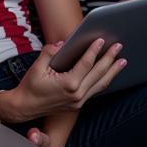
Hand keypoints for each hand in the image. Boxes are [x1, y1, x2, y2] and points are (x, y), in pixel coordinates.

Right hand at [0, 38, 125, 122]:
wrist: (25, 106)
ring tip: (121, 60)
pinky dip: (104, 80)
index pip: (86, 64)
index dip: (94, 51)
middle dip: (110, 59)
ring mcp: (79, 101)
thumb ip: (50, 53)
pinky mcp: (79, 104)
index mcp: (68, 85)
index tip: (101, 40)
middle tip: (118, 46)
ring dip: (112, 71)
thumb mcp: (37, 67)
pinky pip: (95, 90)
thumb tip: (62, 43)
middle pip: (98, 74)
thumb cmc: (30, 87)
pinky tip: (108, 73)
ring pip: (101, 84)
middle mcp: (77, 94)